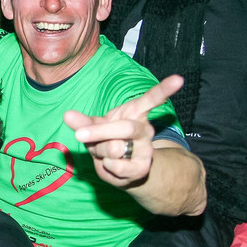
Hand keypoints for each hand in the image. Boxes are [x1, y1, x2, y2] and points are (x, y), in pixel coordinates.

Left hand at [64, 74, 182, 188]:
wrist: (117, 167)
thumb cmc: (105, 139)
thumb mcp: (93, 127)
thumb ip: (82, 121)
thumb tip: (67, 115)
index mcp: (135, 114)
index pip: (151, 99)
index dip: (164, 89)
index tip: (179, 78)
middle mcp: (145, 130)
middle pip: (125, 128)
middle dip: (98, 132)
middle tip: (79, 135)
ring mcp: (145, 149)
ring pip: (115, 149)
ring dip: (100, 151)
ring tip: (102, 151)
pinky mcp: (142, 168)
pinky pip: (116, 166)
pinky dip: (105, 166)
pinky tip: (109, 164)